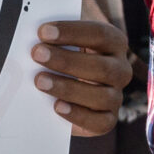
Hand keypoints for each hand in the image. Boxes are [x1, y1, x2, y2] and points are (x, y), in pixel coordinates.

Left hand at [33, 19, 131, 136]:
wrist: (67, 85)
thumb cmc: (63, 54)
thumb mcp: (63, 40)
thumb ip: (55, 36)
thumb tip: (32, 32)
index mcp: (114, 43)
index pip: (99, 34)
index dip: (72, 32)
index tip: (43, 31)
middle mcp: (120, 69)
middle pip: (101, 67)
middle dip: (66, 61)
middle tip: (37, 54)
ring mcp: (116, 96)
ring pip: (102, 96)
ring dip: (68, 88)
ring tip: (40, 81)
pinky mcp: (108, 119)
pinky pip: (100, 122)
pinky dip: (78, 115)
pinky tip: (57, 106)